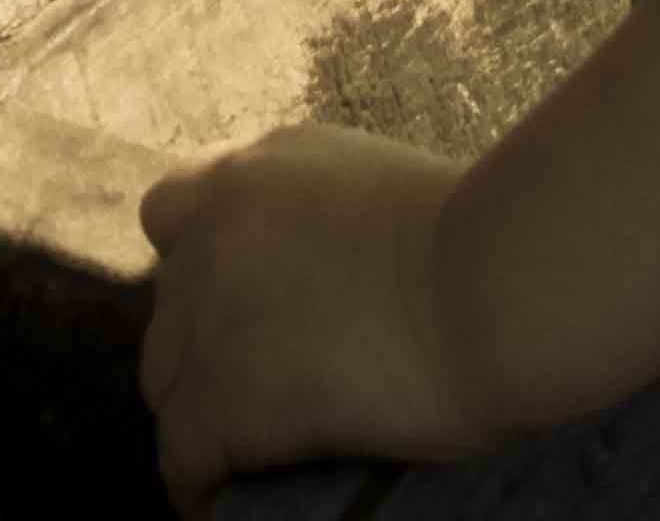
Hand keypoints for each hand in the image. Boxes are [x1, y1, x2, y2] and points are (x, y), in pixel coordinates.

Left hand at [134, 122, 493, 510]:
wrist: (494, 286)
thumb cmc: (484, 238)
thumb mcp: (382, 191)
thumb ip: (330, 220)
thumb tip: (339, 273)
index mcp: (256, 171)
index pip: (177, 212)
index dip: (202, 263)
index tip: (242, 302)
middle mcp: (212, 229)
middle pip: (170, 302)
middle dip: (204, 339)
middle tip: (260, 380)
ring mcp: (205, 312)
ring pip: (165, 377)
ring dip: (200, 407)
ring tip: (244, 448)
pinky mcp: (217, 397)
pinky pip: (182, 455)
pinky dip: (200, 483)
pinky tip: (222, 502)